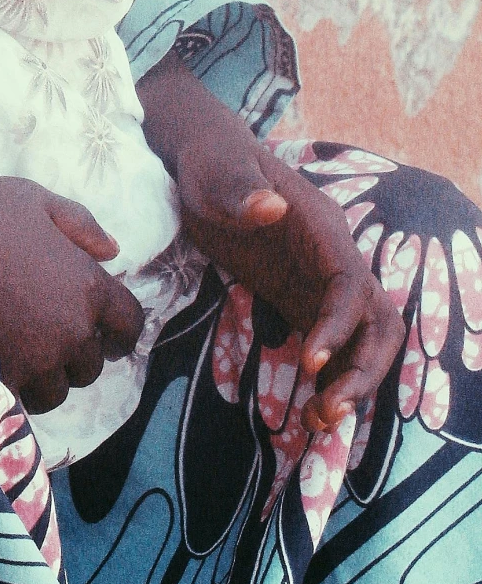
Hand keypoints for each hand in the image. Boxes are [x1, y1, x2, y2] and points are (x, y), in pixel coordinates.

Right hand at [0, 162, 144, 413]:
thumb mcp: (34, 199)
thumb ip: (81, 225)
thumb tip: (112, 252)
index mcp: (87, 286)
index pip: (130, 325)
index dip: (118, 325)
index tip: (103, 324)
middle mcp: (68, 332)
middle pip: (92, 364)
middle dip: (75, 349)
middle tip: (45, 326)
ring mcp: (32, 362)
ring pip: (55, 390)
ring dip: (45, 374)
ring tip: (17, 347)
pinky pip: (18, 398)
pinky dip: (12, 384)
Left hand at [138, 54, 404, 428]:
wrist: (206, 162)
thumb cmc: (212, 162)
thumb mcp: (217, 173)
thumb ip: (241, 191)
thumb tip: (271, 206)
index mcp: (321, 227)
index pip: (351, 283)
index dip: (339, 324)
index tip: (310, 360)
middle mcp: (333, 259)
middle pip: (377, 320)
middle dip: (363, 368)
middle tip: (328, 409)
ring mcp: (321, 282)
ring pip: (364, 339)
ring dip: (352, 382)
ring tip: (320, 421)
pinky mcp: (303, 299)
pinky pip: (332, 346)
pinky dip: (330, 379)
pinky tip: (310, 413)